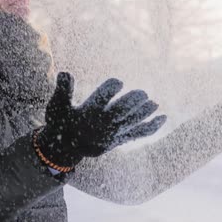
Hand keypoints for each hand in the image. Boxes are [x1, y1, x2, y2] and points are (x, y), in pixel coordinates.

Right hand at [36, 72, 166, 168]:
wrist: (66, 149)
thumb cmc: (62, 122)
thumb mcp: (58, 106)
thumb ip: (63, 90)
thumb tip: (65, 72)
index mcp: (86, 113)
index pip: (100, 100)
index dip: (109, 90)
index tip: (118, 82)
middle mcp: (101, 125)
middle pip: (119, 113)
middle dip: (132, 103)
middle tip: (142, 93)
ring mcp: (112, 134)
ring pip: (131, 123)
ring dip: (144, 113)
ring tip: (154, 103)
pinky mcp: (120, 140)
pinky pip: (139, 134)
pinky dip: (152, 127)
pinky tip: (164, 117)